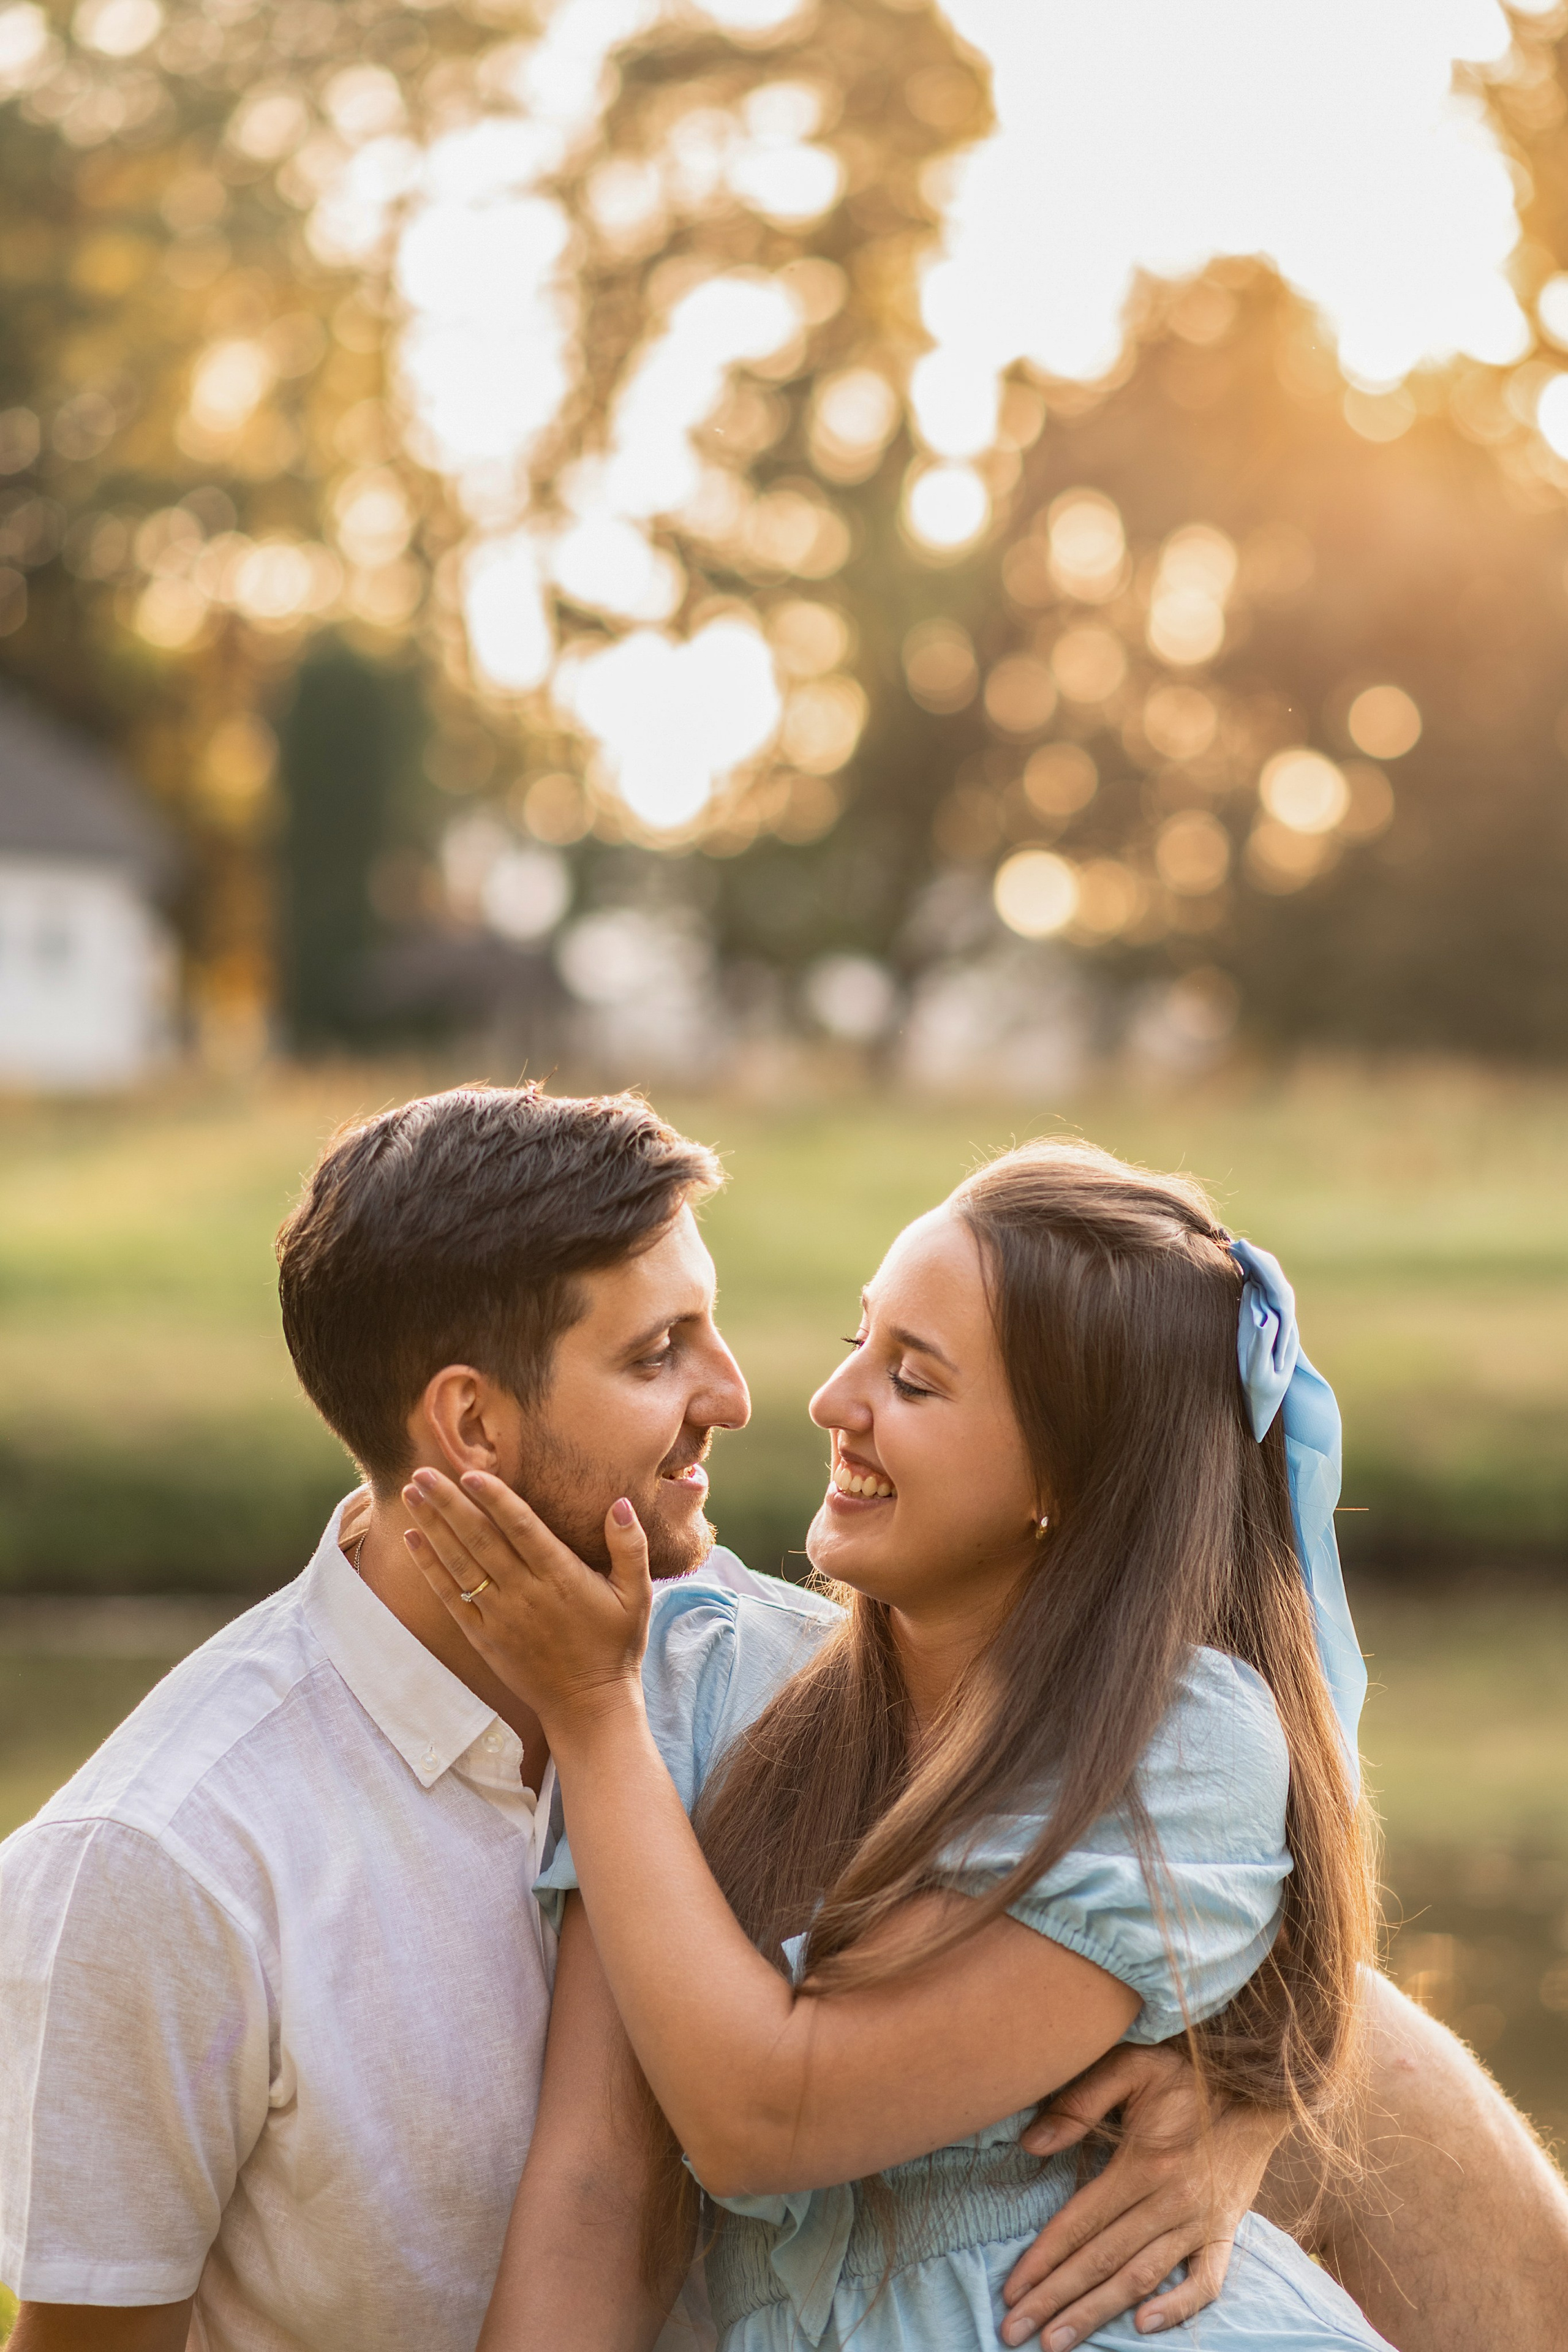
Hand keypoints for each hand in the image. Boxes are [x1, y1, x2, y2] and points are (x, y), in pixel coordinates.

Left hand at [403, 1470, 652, 1736]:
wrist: (588, 1706)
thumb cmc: (615, 1646)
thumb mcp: (638, 1595)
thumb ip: (629, 1547)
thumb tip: (619, 1502)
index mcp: (561, 1577)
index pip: (521, 1528)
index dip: (494, 1499)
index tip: (469, 1472)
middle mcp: (525, 1593)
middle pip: (480, 1539)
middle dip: (448, 1502)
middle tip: (421, 1471)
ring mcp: (500, 1616)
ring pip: (459, 1563)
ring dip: (433, 1526)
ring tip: (411, 1493)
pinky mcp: (483, 1637)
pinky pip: (450, 1598)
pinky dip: (430, 1568)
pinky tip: (413, 1540)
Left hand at [999, 2043, 1287, 2346]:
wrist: (1260, 2087)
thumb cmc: (1187, 2074)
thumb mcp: (1132, 2067)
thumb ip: (1080, 2101)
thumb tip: (1031, 2142)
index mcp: (1143, 2163)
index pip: (1080, 2222)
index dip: (1042, 2258)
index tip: (1010, 2290)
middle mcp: (1170, 2201)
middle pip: (1102, 2259)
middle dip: (1054, 2298)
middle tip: (1015, 2331)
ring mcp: (1200, 2223)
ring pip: (1140, 2279)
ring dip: (1096, 2313)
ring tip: (1057, 2342)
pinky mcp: (1225, 2234)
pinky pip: (1205, 2284)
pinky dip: (1177, 2310)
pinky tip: (1142, 2327)